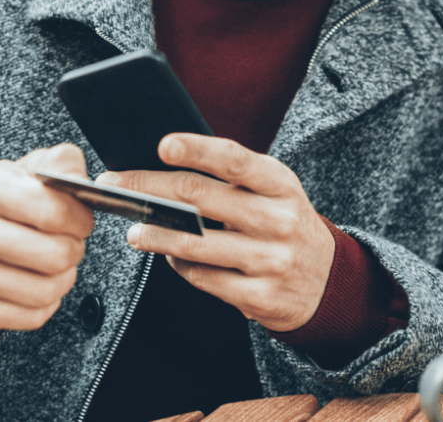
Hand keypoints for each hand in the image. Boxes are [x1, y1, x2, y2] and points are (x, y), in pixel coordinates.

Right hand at [0, 143, 96, 330]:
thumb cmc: (9, 198)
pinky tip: (38, 284)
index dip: (81, 220)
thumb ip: (63, 164)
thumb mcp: (34, 168)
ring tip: (56, 265)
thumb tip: (79, 184)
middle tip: (69, 243)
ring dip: (63, 279)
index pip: (54, 213)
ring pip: (43, 293)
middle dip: (74, 251)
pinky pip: (29, 318)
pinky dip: (45, 305)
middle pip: (53, 257)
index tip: (81, 220)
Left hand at [97, 134, 334, 331]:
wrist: (327, 280)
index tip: (162, 145)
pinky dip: (177, 265)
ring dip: (153, 234)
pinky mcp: (260, 296)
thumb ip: (229, 177)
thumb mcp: (273, 190)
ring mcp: (271, 260)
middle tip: (115, 185)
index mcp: (279, 183)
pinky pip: (202, 278)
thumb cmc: (282, 221)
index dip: (197, 150)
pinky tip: (168, 256)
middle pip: (199, 199)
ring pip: (193, 243)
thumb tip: (159, 168)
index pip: (234, 159)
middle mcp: (278, 219)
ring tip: (134, 229)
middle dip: (147, 189)